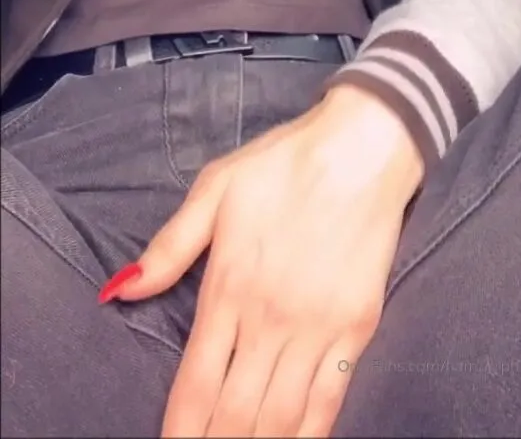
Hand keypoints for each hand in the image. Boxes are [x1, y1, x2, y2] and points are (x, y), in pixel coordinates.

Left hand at [114, 87, 422, 437]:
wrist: (362, 148)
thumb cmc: (283, 163)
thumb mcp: (216, 188)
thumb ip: (169, 246)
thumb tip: (120, 291)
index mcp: (229, 286)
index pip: (195, 384)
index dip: (180, 432)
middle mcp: (270, 318)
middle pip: (235, 413)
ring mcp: (317, 327)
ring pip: (281, 417)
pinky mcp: (357, 327)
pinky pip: (330, 400)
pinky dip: (309, 437)